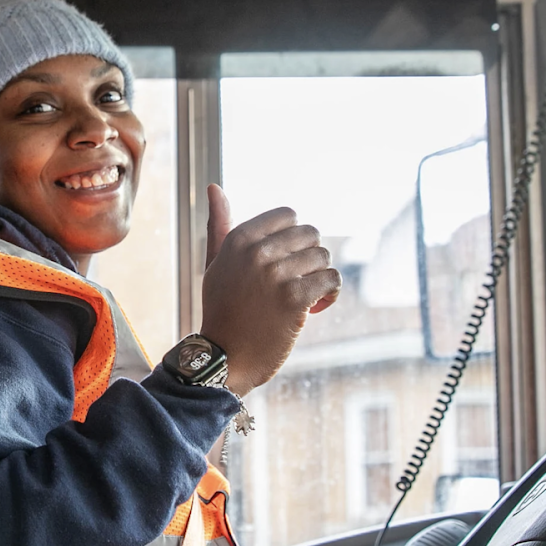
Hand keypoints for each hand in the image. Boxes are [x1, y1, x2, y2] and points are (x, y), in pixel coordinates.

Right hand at [199, 185, 340, 396]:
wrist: (224, 358)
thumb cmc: (223, 310)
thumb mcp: (216, 264)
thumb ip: (220, 225)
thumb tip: (215, 187)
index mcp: (239, 239)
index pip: (289, 215)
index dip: (294, 239)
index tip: (286, 261)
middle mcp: (256, 252)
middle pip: (310, 234)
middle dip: (310, 258)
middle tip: (297, 281)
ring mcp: (275, 274)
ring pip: (323, 256)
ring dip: (319, 277)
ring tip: (305, 296)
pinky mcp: (294, 298)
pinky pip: (331, 280)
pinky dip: (330, 294)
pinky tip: (316, 307)